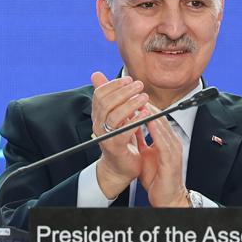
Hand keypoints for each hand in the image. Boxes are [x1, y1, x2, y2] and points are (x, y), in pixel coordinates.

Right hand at [91, 72, 149, 198]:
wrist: (120, 167)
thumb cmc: (120, 139)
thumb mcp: (114, 114)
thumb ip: (109, 95)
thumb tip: (96, 74)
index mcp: (98, 115)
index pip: (99, 94)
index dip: (114, 85)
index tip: (129, 80)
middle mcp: (98, 125)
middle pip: (106, 103)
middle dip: (124, 91)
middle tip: (139, 85)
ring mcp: (105, 136)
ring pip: (114, 116)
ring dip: (131, 104)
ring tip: (144, 97)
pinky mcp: (115, 147)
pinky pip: (124, 132)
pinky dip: (135, 120)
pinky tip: (146, 114)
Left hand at [136, 103, 189, 207]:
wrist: (167, 198)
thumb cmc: (157, 178)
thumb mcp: (146, 154)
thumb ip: (141, 140)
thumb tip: (133, 126)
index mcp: (165, 141)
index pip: (156, 118)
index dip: (145, 106)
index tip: (133, 96)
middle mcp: (171, 142)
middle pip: (161, 118)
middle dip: (148, 105)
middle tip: (136, 92)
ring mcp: (173, 150)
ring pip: (163, 127)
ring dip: (152, 114)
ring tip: (141, 102)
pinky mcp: (172, 160)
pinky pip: (164, 142)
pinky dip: (157, 130)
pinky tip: (149, 122)